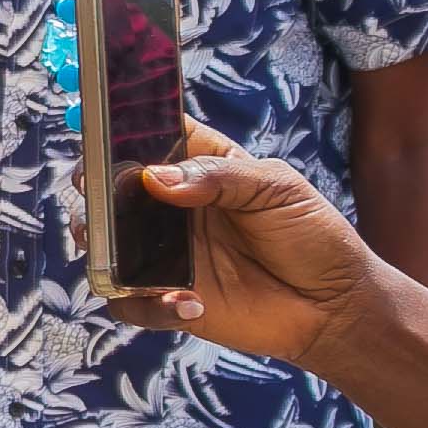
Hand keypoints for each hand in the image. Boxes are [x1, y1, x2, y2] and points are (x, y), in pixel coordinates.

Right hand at [108, 125, 383, 367]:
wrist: (335, 305)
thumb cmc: (312, 235)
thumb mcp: (276, 187)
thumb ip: (217, 176)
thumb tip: (155, 179)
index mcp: (197, 165)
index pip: (147, 134)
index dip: (116, 126)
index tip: (95, 122)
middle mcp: (169, 206)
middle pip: (108, 186)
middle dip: (92, 186)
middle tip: (95, 188)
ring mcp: (162, 253)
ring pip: (102, 243)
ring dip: (100, 244)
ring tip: (122, 252)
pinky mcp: (163, 298)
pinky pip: (126, 301)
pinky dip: (144, 303)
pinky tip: (187, 303)